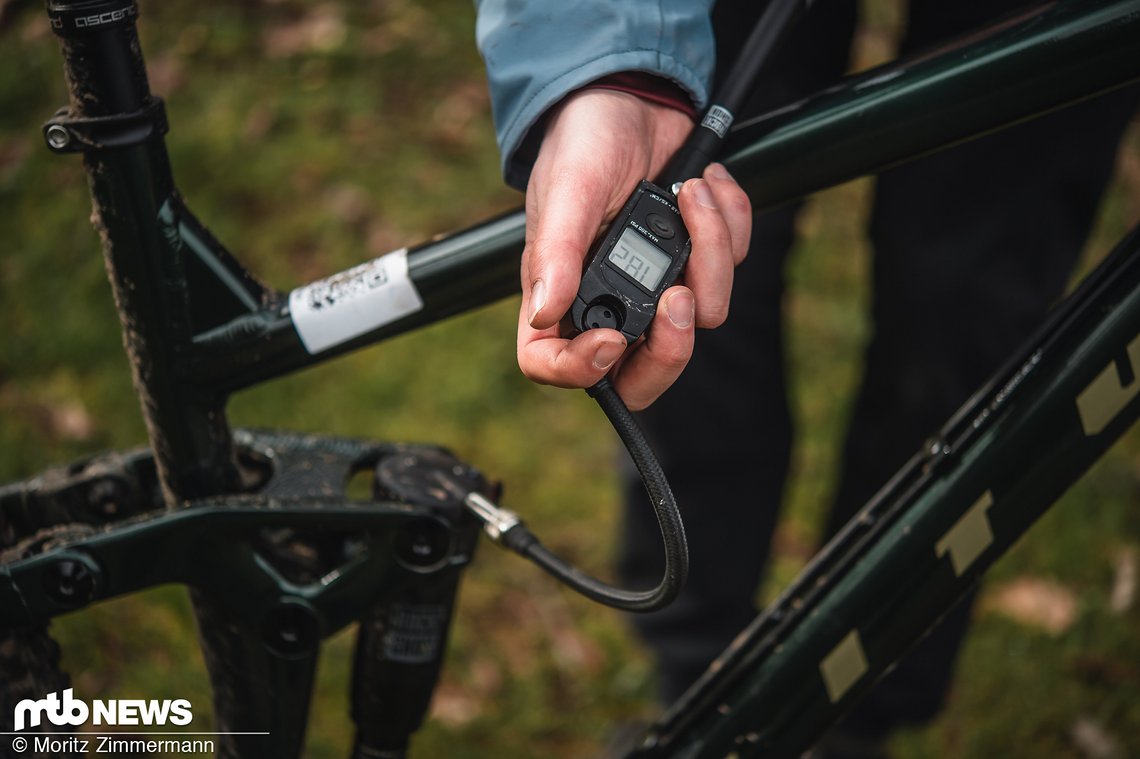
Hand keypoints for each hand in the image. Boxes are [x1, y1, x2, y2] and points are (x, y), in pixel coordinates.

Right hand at [518, 88, 751, 408]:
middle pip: (641, 373)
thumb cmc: (583, 140)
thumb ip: (555, 253)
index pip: (552, 363)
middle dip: (672, 346)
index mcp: (557, 293)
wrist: (631, 95)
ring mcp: (655, 284)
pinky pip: (732, 266)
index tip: (613, 338)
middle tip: (680, 296)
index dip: (582, 370)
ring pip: (702, 315)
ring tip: (690, 196)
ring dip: (710, 252)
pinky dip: (730, 221)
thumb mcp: (568, 190)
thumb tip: (545, 311)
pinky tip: (705, 185)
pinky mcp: (695, 258)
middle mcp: (605, 299)